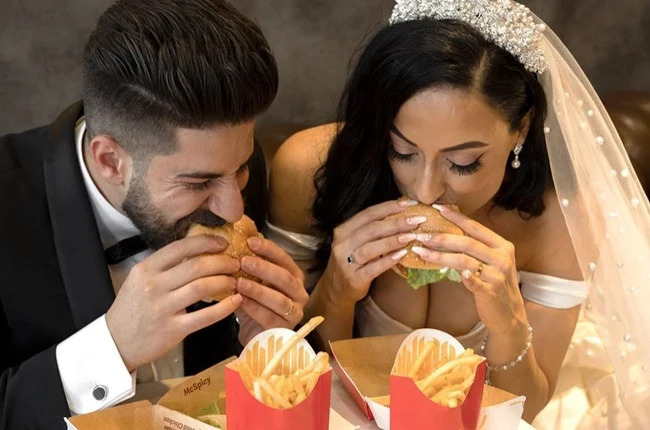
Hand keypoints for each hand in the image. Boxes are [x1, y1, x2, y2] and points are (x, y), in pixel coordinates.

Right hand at [106, 235, 242, 370]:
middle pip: (197, 266)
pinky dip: (225, 307)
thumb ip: (164, 266)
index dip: (206, 242)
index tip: (222, 243)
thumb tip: (196, 251)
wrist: (115, 342)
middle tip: (234, 262)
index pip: (181, 247)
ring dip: (225, 281)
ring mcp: (163, 308)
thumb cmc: (132, 309)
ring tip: (234, 280)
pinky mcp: (173, 329)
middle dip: (222, 261)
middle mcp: (154, 286)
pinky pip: (205, 316)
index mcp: (146, 269)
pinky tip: (235, 301)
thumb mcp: (139, 280)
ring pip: (202, 287)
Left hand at [235, 237, 308, 340]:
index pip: (284, 259)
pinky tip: (239, 301)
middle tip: (244, 261)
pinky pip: (269, 317)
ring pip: (279, 299)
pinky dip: (253, 308)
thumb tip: (237, 240)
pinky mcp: (285, 329)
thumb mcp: (253, 281)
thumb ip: (250, 265)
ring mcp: (295, 312)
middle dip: (264, 268)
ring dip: (258, 290)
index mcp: (294, 276)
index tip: (250, 242)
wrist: (255, 333)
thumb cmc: (255, 303)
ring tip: (239, 283)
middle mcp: (299, 293)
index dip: (268, 249)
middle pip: (285, 278)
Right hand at [321, 199, 425, 305]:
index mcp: (343, 231)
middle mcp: (342, 245)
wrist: (336, 289)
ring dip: (393, 240)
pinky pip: (373, 268)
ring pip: (371, 248)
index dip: (389, 207)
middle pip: (371, 229)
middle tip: (416, 220)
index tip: (410, 203)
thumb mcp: (355, 242)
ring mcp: (346, 262)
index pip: (368, 214)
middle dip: (396, 223)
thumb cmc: (351, 261)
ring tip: (411, 236)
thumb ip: (372, 230)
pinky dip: (388, 260)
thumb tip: (401, 213)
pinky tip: (402, 254)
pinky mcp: (354, 279)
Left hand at [410, 205, 526, 333]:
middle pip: (467, 243)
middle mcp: (502, 258)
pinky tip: (442, 271)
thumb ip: (476, 247)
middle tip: (421, 235)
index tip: (437, 209)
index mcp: (502, 246)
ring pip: (464, 260)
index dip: (456, 217)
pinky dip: (461, 276)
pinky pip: (472, 282)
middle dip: (441, 237)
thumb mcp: (491, 262)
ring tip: (421, 251)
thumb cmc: (495, 284)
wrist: (509, 315)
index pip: (475, 227)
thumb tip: (447, 231)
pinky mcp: (491, 292)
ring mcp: (497, 275)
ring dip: (439, 255)